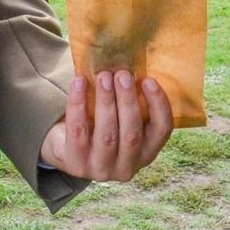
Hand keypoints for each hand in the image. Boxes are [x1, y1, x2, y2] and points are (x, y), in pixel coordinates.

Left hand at [39, 70, 173, 181]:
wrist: (67, 148)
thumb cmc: (103, 124)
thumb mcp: (123, 119)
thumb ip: (133, 100)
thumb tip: (135, 60)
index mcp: (147, 153)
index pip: (162, 130)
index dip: (158, 104)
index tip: (148, 80)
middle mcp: (127, 167)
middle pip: (132, 134)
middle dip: (128, 101)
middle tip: (122, 74)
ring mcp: (101, 169)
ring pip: (107, 134)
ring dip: (106, 101)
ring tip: (103, 76)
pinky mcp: (76, 163)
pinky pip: (78, 131)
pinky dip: (78, 104)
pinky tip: (78, 82)